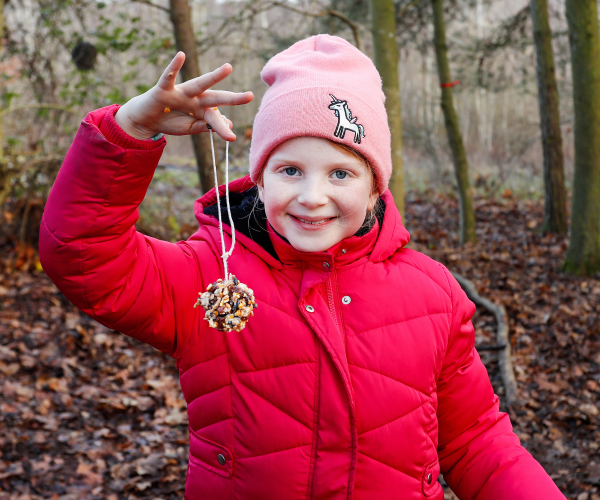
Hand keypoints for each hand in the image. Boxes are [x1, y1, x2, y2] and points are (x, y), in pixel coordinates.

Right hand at [114, 52, 252, 140]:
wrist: (146, 121)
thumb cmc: (170, 122)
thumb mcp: (190, 127)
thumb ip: (207, 126)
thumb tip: (229, 125)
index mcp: (202, 109)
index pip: (216, 118)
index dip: (223, 128)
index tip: (231, 138)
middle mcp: (194, 98)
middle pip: (216, 97)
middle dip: (232, 98)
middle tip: (250, 96)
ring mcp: (180, 92)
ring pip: (199, 84)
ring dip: (214, 77)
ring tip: (228, 68)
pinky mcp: (163, 89)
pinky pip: (168, 76)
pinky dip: (173, 66)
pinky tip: (181, 55)